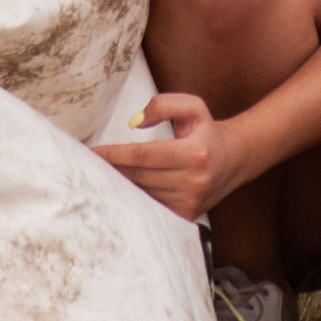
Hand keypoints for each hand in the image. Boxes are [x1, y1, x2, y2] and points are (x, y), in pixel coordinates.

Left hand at [94, 93, 251, 220]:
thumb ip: (163, 105)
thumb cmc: (207, 131)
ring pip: (142, 194)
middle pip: (139, 176)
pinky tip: (120, 189)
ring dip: (120, 185)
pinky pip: (151, 207)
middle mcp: (193, 181)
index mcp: (194, 153)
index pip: (143, 155)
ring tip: (100, 176)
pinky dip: (134, 198)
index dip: (114, 154)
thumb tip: (134, 122)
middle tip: (86, 165)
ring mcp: (190, 202)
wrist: (234, 160)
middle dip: (111, 170)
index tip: (91, 153)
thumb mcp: (193, 106)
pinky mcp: (187, 215)